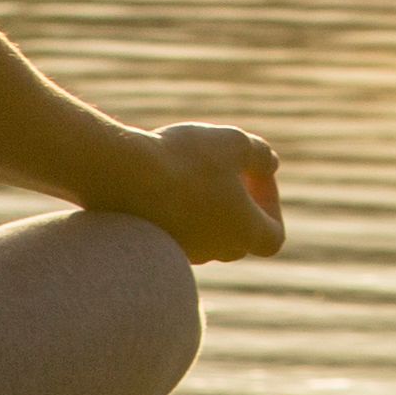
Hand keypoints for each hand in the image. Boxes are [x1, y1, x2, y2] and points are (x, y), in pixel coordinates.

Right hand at [134, 124, 285, 261]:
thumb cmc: (187, 159)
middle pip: (239, 236)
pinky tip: (163, 175)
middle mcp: (214, 251)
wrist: (122, 177)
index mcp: (243, 233)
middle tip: (226, 167)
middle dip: (239, 202)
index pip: (273, 237)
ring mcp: (181, 251)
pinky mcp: (151, 245)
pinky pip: (174, 229)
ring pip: (204, 232)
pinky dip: (177, 206)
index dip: (271, 205)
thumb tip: (269, 165)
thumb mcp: (234, 143)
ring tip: (191, 165)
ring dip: (206, 202)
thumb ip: (260, 155)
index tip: (255, 173)